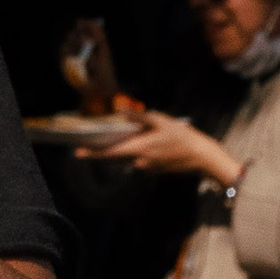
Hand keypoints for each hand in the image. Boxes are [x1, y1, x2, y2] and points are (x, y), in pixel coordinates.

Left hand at [79, 110, 240, 182]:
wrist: (203, 157)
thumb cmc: (183, 137)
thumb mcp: (161, 121)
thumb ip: (138, 116)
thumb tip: (119, 108)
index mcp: (139, 149)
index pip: (109, 153)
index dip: (92, 153)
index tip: (77, 154)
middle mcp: (139, 162)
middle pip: (114, 158)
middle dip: (100, 151)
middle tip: (86, 145)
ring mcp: (146, 169)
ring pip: (125, 160)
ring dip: (117, 151)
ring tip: (110, 140)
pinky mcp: (153, 170)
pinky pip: (136, 162)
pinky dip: (132, 154)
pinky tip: (136, 143)